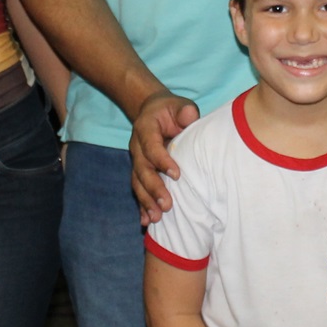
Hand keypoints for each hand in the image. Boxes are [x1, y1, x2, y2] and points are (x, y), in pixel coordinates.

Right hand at [130, 91, 197, 225]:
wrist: (151, 111)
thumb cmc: (170, 110)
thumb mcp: (179, 105)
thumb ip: (185, 110)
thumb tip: (190, 117)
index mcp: (145, 128)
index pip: (151, 146)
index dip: (162, 160)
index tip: (176, 175)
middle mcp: (137, 146)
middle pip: (142, 169)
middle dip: (154, 188)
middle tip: (167, 205)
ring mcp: (136, 160)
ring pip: (138, 183)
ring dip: (146, 201)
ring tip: (157, 218)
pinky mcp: (139, 171)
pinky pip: (138, 189)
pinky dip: (142, 206)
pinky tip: (146, 221)